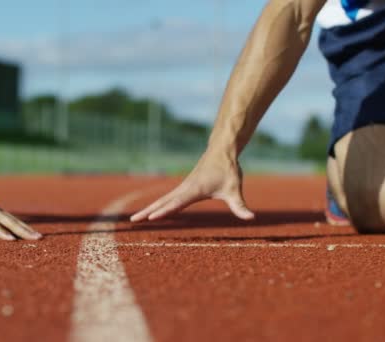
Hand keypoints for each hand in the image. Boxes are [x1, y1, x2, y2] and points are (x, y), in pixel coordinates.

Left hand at [0, 166, 41, 240]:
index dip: (0, 232)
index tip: (12, 241)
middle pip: (9, 220)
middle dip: (23, 231)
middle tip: (38, 239)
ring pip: (11, 218)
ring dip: (25, 227)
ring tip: (39, 237)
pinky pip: (7, 216)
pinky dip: (18, 223)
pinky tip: (26, 231)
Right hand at [131, 150, 253, 221]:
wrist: (222, 151)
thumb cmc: (227, 170)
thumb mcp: (234, 189)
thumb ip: (240, 206)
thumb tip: (251, 218)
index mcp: (193, 190)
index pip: (176, 203)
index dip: (164, 211)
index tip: (151, 217)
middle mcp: (184, 189)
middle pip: (162, 202)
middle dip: (147, 212)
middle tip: (133, 221)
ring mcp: (182, 188)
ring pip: (162, 200)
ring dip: (149, 209)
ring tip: (136, 218)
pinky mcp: (184, 187)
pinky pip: (167, 198)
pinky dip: (157, 205)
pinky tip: (152, 212)